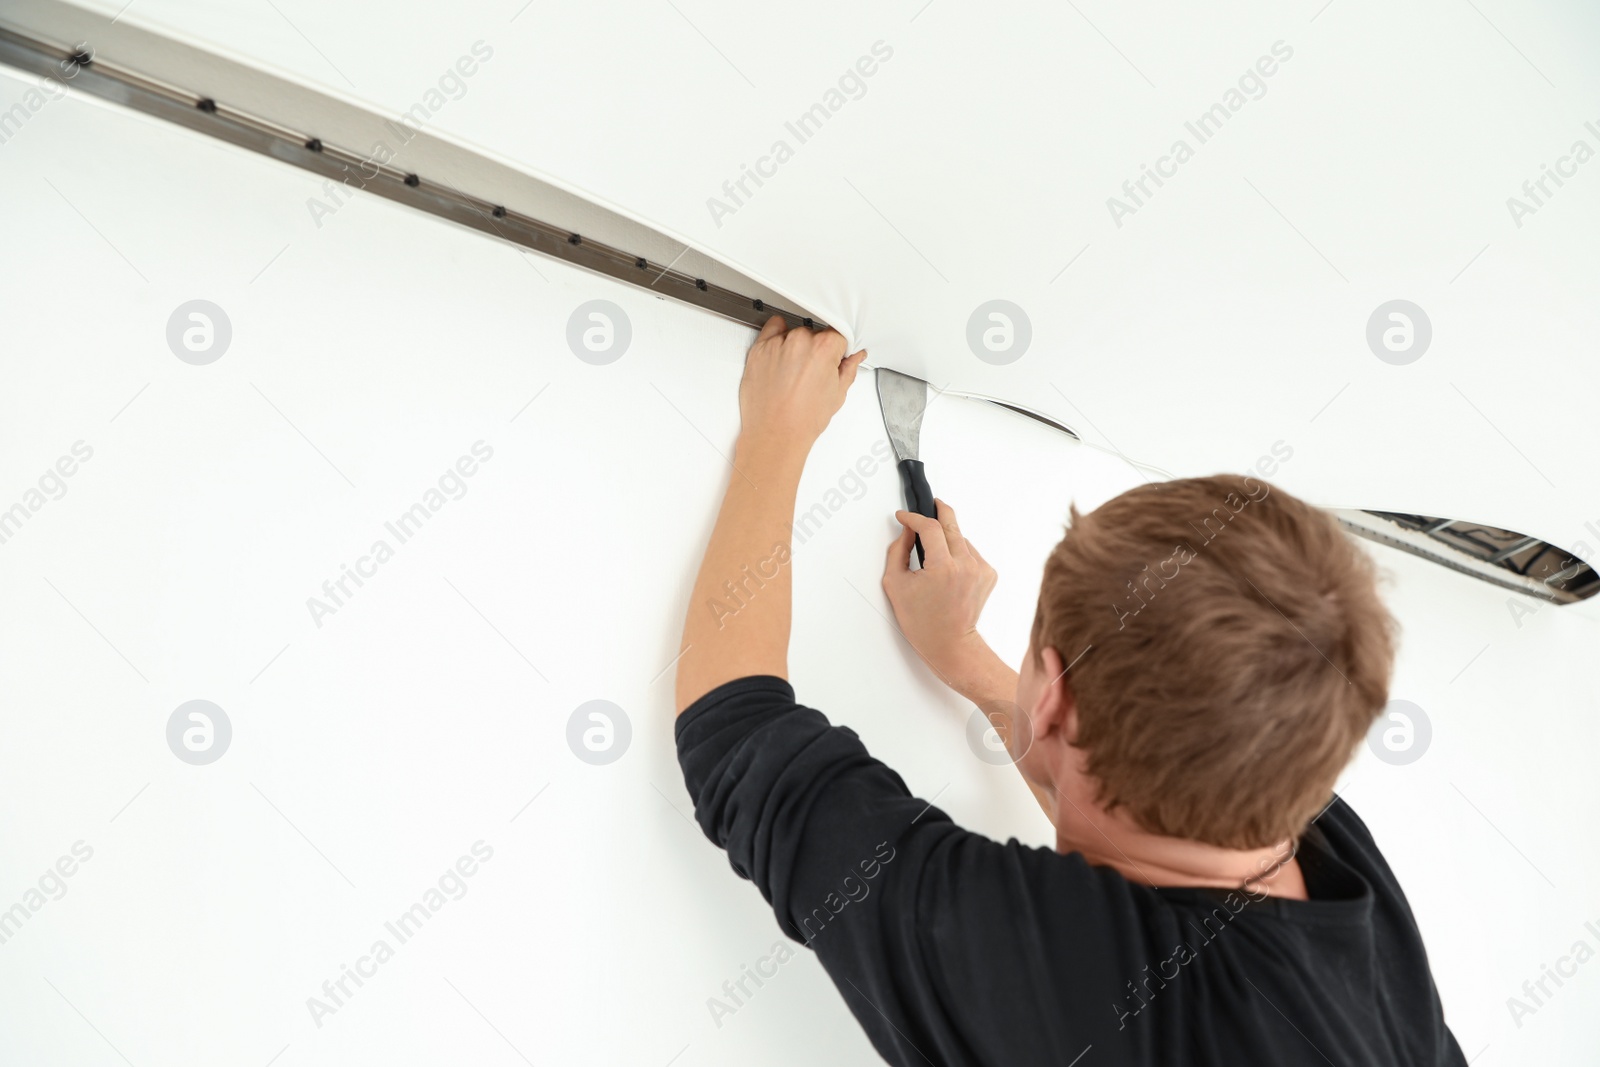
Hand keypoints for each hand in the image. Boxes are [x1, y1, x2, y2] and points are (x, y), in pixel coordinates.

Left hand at [737, 316, 866, 455]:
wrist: (774, 434)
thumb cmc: (802, 420)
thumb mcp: (837, 395)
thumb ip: (849, 369)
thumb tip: (854, 357)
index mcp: (824, 348)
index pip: (838, 334)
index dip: (838, 350)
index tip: (834, 359)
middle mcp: (800, 341)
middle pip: (815, 334)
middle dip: (816, 350)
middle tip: (813, 373)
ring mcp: (777, 344)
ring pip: (794, 333)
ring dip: (796, 346)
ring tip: (794, 373)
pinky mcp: (759, 349)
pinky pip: (771, 329)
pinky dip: (777, 336)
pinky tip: (781, 355)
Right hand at [882, 500, 1011, 701]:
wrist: (950, 644)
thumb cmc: (922, 621)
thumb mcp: (896, 584)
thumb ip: (897, 551)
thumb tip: (907, 531)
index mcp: (943, 568)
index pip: (930, 527)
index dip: (914, 517)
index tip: (904, 516)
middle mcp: (966, 565)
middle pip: (952, 524)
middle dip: (939, 510)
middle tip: (931, 503)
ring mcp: (981, 569)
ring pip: (961, 538)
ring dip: (947, 538)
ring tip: (934, 553)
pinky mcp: (989, 574)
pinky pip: (971, 552)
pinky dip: (958, 553)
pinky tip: (948, 569)